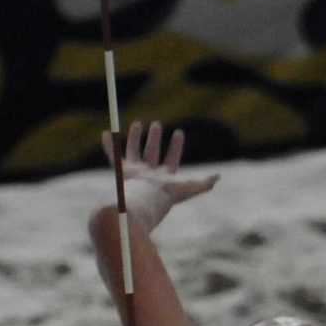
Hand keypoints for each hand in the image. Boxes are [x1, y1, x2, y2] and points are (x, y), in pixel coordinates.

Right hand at [99, 120, 217, 236]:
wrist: (142, 202)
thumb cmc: (165, 196)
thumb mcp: (189, 188)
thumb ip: (203, 183)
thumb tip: (218, 177)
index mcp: (163, 178)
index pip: (171, 159)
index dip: (176, 147)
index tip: (179, 133)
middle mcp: (148, 174)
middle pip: (152, 152)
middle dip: (155, 138)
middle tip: (157, 124)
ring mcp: (134, 172)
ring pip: (134, 150)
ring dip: (136, 137)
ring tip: (138, 123)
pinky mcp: (121, 171)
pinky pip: (113, 156)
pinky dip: (110, 145)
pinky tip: (107, 134)